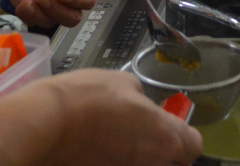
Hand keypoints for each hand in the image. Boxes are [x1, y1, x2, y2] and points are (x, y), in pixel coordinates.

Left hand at [1, 0, 96, 28]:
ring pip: (52, 22)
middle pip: (72, 18)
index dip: (78, 1)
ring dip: (41, 13)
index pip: (88, 0)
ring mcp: (50, 6)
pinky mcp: (32, 10)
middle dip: (58, 11)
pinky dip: (28, 15)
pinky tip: (24, 3)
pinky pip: (32, 21)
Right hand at [3, 68, 203, 165]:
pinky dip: (117, 160)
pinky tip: (99, 150)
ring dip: (140, 158)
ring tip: (116, 141)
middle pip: (173, 163)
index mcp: (166, 136)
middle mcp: (155, 164)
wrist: (46, 125)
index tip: (170, 127)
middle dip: (163, 152)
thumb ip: (141, 97)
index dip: (184, 136)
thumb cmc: (86, 97)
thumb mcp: (121, 81)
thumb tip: (141, 106)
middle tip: (142, 135)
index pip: (194, 146)